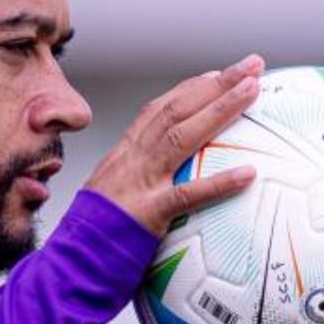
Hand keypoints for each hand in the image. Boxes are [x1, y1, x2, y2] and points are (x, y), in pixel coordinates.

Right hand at [85, 54, 265, 234]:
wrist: (70, 259)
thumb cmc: (94, 234)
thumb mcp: (112, 194)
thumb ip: (140, 180)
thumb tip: (168, 181)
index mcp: (126, 152)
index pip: (160, 109)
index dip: (190, 88)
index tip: (216, 73)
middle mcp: (133, 158)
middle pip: (177, 109)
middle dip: (215, 83)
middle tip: (252, 65)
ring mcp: (140, 182)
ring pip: (182, 136)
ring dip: (219, 108)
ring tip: (252, 90)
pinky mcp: (148, 212)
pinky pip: (187, 195)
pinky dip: (219, 183)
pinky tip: (248, 174)